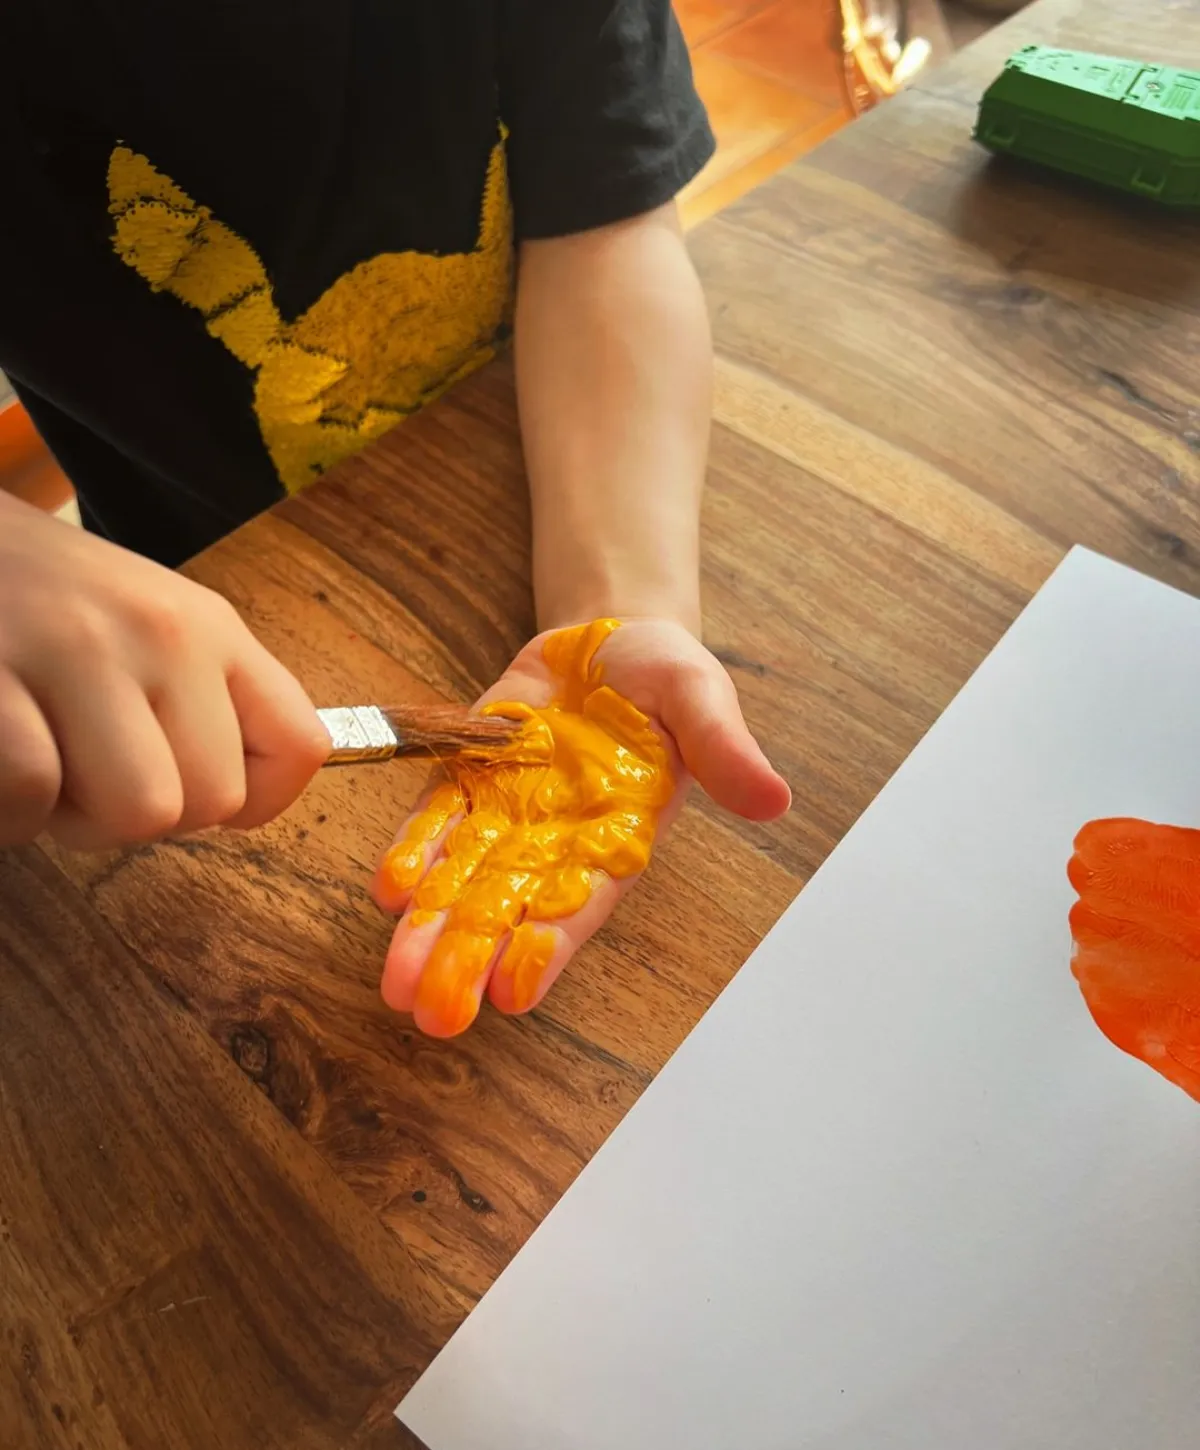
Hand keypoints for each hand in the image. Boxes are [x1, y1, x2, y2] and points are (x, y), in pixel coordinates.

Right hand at [0, 493, 328, 849]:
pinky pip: (34, 794)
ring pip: (140, 813)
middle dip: (141, 814)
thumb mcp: (140, 625)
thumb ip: (198, 702)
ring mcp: (79, 647)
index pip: (299, 746)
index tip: (189, 791)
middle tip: (80, 766)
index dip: (252, 801)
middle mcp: (162, 631)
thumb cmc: (30, 602)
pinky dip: (9, 811)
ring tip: (35, 755)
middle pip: (212, 800)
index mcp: (208, 626)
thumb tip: (238, 805)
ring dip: (72, 818)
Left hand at [373, 617, 789, 1035]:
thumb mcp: (703, 699)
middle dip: (469, 959)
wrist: (610, 638)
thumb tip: (776, 799)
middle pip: (508, 907)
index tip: (512, 993)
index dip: (547, 945)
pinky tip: (387, 889)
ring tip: (395, 980)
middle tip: (431, 1014)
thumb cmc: (666, 678)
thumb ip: (725, 750)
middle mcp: (558, 839)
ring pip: (462, 877)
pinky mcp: (471, 773)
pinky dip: (414, 851)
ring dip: (429, 927)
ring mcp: (510, 810)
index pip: (581, 901)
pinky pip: (438, 817)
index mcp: (620, 836)